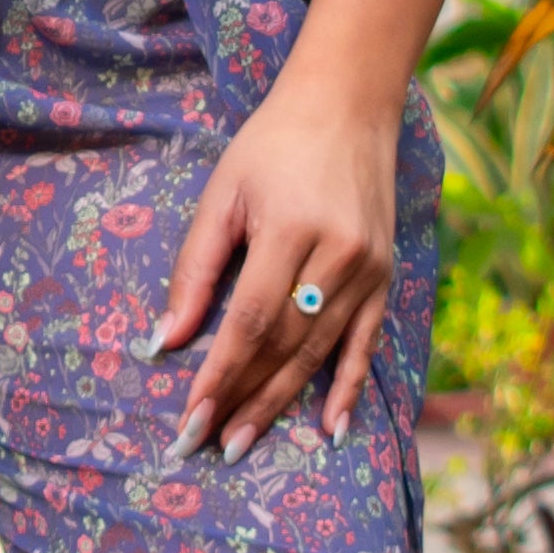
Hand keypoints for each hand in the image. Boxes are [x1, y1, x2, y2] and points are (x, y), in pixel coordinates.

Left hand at [150, 71, 400, 455]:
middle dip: (244, 400)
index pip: (251, 322)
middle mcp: (339, 256)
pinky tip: (332, 430)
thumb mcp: (223, 194)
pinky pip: (367, 343)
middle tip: (208, 447)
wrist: (349, 105)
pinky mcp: (387, 277)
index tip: (189, 419)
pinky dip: (350, 389)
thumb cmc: (273, 145)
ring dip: (282, 403)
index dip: (220, 376)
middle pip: (286, 346)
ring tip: (244, 444)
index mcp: (293, 230)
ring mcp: (370, 270)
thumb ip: (195, 268)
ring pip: (320, 352)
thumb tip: (166, 342)